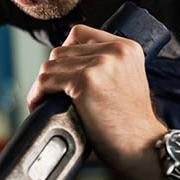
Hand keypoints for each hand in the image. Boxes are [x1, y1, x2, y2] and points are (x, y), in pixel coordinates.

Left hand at [27, 24, 166, 179]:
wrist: (143, 145)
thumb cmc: (132, 123)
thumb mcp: (126, 80)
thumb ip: (105, 66)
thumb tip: (68, 66)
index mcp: (126, 47)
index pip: (79, 33)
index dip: (65, 52)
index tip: (61, 71)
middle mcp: (114, 51)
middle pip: (60, 51)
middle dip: (52, 73)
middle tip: (51, 93)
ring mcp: (99, 64)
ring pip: (50, 66)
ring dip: (42, 85)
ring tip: (44, 101)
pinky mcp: (85, 82)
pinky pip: (45, 82)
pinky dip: (37, 94)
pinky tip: (39, 105)